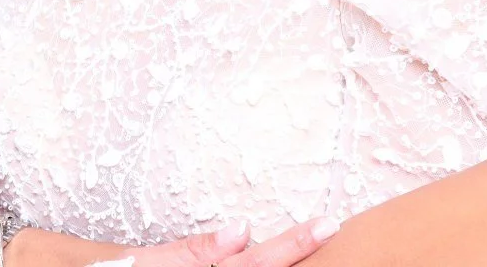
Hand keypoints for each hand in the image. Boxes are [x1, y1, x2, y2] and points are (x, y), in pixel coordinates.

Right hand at [119, 218, 336, 266]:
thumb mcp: (153, 261)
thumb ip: (197, 251)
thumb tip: (243, 231)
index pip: (257, 262)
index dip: (294, 244)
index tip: (326, 224)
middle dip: (302, 256)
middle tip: (333, 227)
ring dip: (289, 262)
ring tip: (315, 240)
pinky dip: (265, 264)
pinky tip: (283, 257)